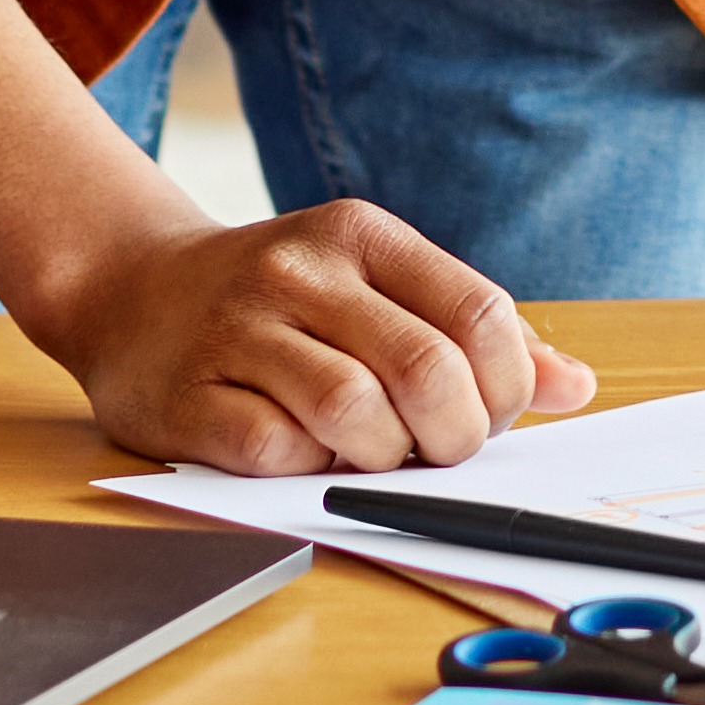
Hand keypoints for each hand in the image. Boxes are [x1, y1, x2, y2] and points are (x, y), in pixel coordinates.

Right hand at [22, 202, 606, 476]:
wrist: (128, 290)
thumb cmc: (278, 301)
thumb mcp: (376, 288)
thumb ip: (473, 334)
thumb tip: (575, 387)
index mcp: (362, 236)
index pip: (479, 312)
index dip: (505, 385)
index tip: (486, 414)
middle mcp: (300, 270)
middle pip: (426, 370)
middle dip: (455, 436)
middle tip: (439, 452)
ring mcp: (240, 330)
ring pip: (356, 414)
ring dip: (383, 457)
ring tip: (371, 452)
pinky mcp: (190, 396)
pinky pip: (277, 451)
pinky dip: (308, 468)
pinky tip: (302, 451)